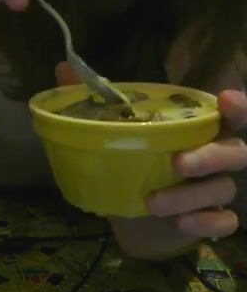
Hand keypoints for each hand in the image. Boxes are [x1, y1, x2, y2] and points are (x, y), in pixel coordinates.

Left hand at [56, 62, 246, 240]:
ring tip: (152, 203)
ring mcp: (214, 190)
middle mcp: (213, 156)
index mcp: (195, 131)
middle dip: (210, 157)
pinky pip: (224, 222)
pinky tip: (181, 224)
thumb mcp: (109, 133)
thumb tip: (62, 67)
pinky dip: (206, 223)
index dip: (238, 107)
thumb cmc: (127, 164)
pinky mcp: (209, 220)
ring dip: (189, 197)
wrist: (127, 213)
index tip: (225, 99)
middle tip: (178, 163)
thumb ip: (93, 101)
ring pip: (222, 189)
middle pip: (234, 152)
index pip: (230, 114)